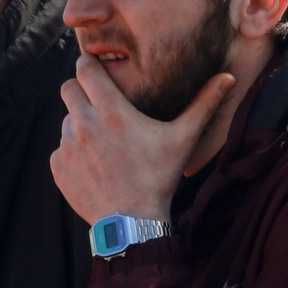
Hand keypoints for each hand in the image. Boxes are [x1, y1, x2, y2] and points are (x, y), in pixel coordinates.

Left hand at [50, 53, 232, 225]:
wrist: (133, 222)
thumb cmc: (159, 177)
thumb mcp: (183, 138)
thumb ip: (203, 104)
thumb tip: (228, 77)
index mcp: (111, 110)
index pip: (84, 68)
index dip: (89, 65)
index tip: (96, 70)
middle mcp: (83, 123)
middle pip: (68, 88)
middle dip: (81, 91)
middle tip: (99, 105)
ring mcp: (67, 146)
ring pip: (66, 120)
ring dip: (80, 125)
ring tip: (104, 144)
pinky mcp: (58, 167)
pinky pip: (61, 148)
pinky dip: (75, 153)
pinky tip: (96, 166)